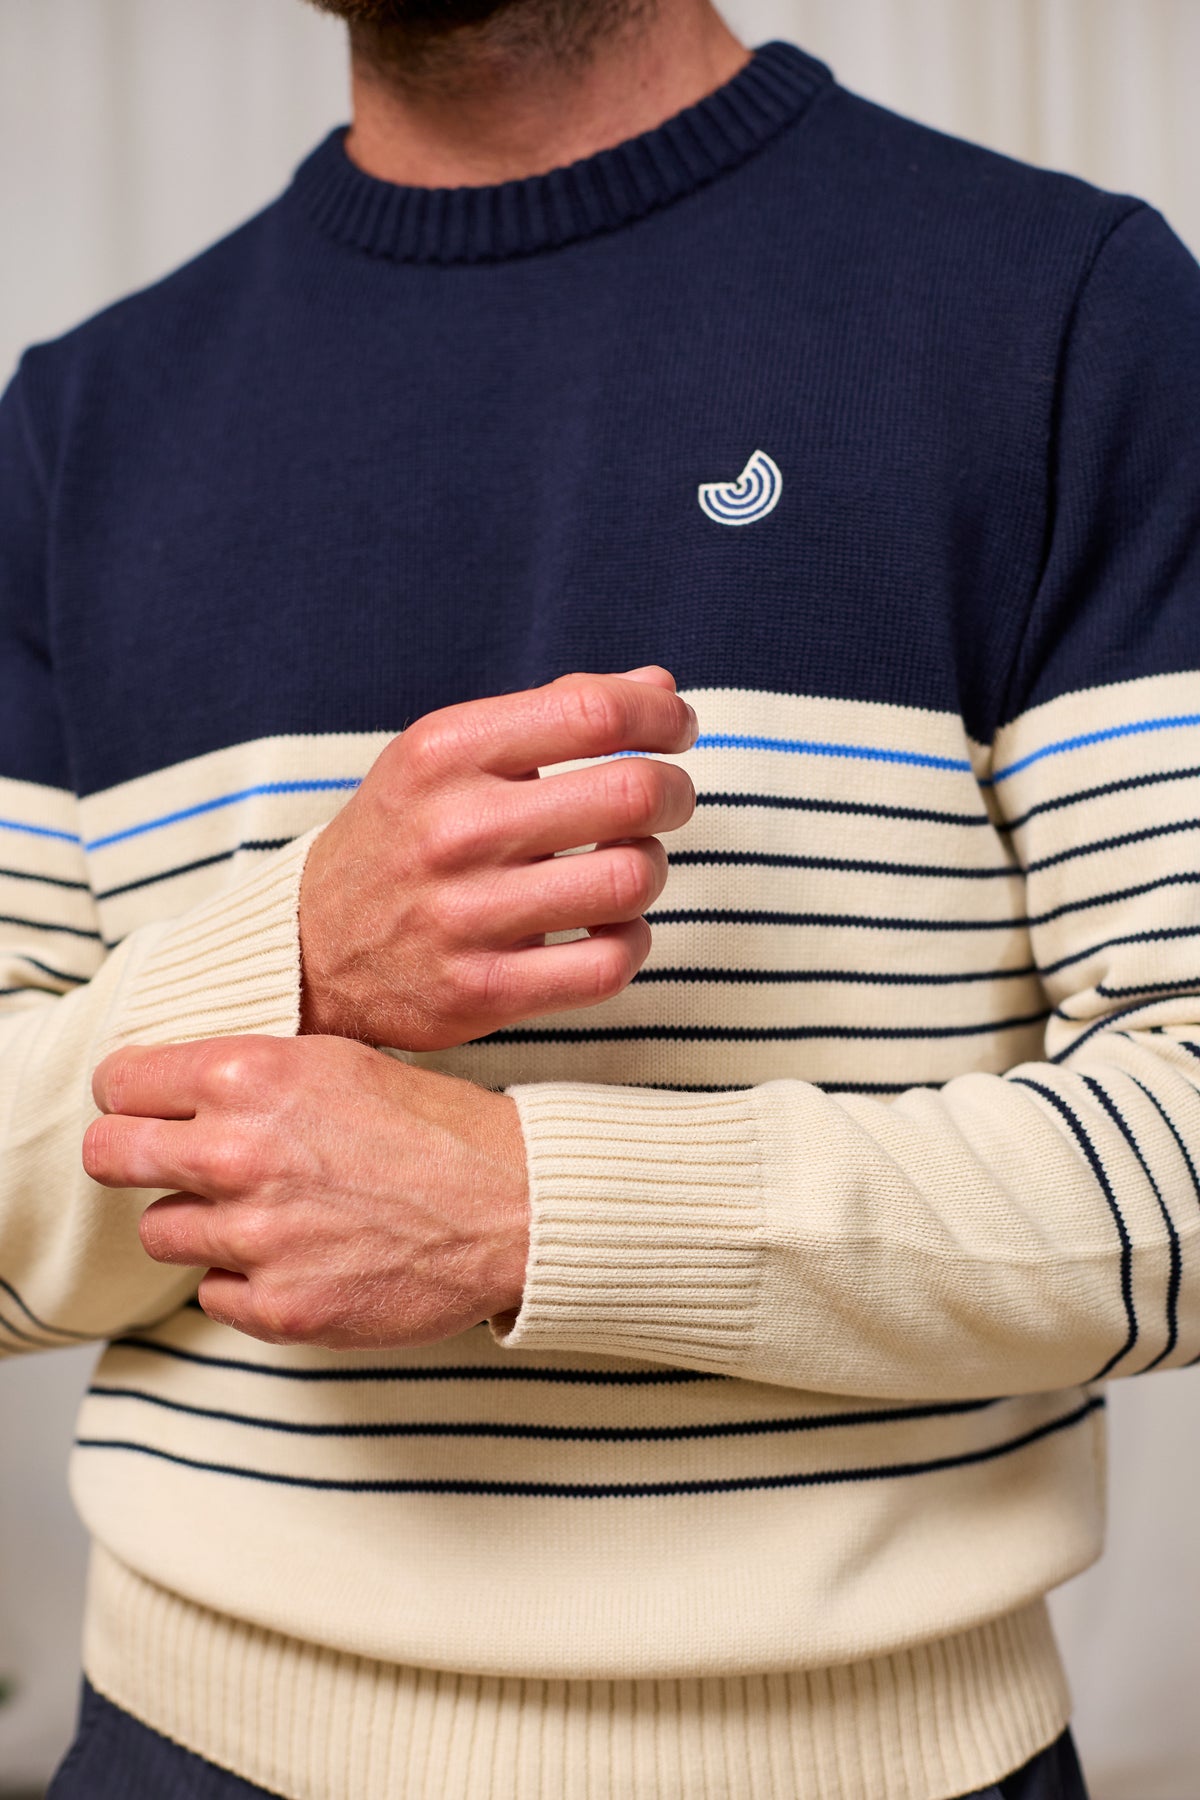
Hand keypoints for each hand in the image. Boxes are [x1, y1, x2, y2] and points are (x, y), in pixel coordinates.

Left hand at [83, 1036, 530, 1349]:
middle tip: (176, 1164)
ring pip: (159, 1231)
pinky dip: (246, 1281)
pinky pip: (213, 1294)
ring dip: (200, 1224)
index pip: (119, 1084)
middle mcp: (239, 1154)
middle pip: (109, 1156)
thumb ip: (247, 1072)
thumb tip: (169, 1086)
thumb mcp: (337, 1061)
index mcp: (248, 1076)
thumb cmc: (434, 1127)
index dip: (134, 1096)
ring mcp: (257, 1239)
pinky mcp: (280, 1309)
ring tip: (268, 1213)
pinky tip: (302, 1256)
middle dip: (133, 1156)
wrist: (516, 1206)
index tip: (150, 1108)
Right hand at [299, 667, 696, 1048]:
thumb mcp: (449, 754)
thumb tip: (661, 689)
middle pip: (631, 794)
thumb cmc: (402, 836)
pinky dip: (630, 942)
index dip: (660, 716)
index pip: (593, 711)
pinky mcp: (481, 991)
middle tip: (666, 800)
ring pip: (630, 880)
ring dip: (649, 870)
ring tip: (626, 866)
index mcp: (445, 752)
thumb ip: (554, 713)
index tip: (676, 729)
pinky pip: (608, 965)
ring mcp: (465, 916)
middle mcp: (453, 830)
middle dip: (673, 792)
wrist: (307, 945)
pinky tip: (609, 929)